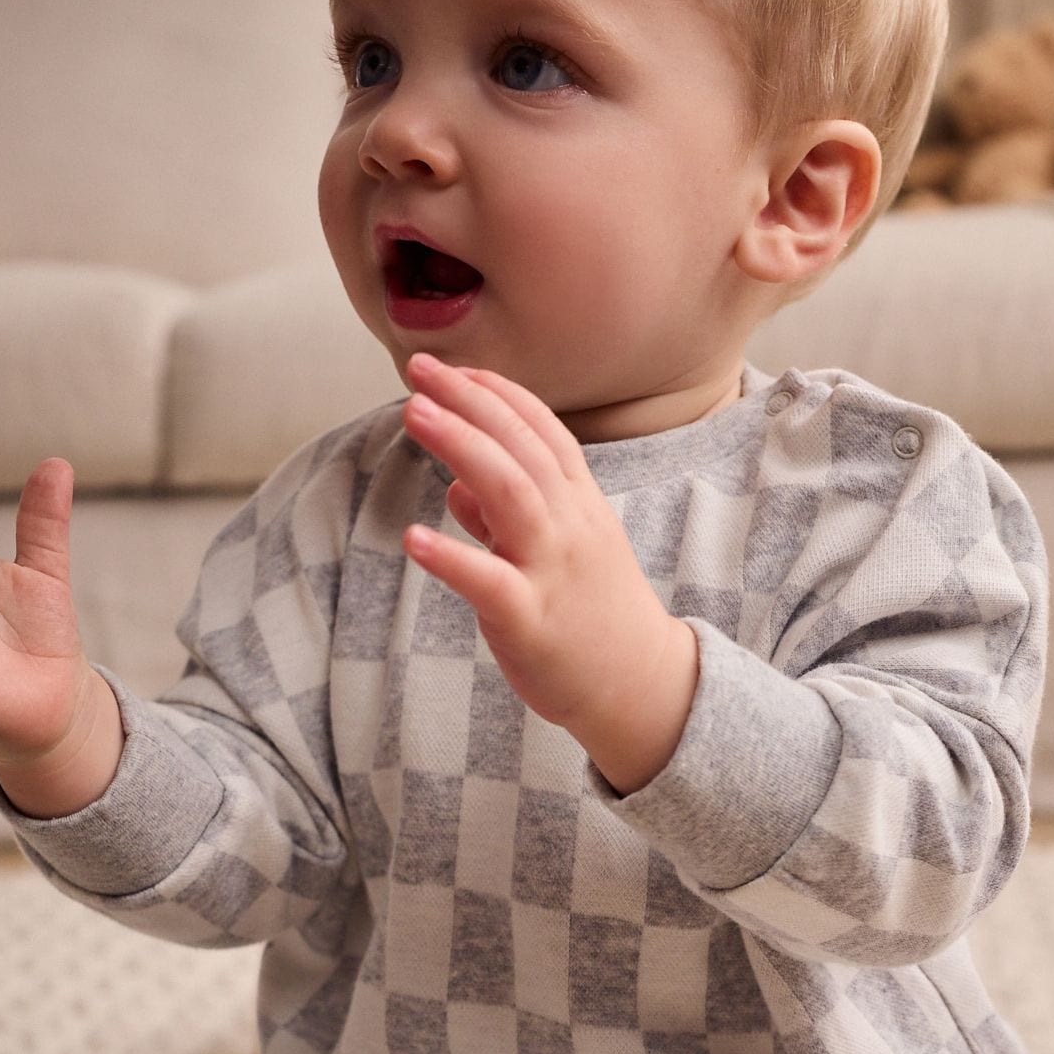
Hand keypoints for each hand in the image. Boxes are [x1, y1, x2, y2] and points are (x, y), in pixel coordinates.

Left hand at [398, 353, 697, 791]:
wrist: (641, 685)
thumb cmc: (593, 614)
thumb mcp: (562, 550)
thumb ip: (508, 515)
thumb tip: (459, 486)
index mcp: (579, 503)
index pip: (540, 428)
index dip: (496, 392)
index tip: (453, 368)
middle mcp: (570, 524)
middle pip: (519, 446)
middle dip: (468, 402)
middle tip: (418, 371)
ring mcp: (552, 569)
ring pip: (509, 492)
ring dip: (459, 446)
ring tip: (412, 414)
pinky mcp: (531, 619)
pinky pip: (488, 581)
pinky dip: (450, 557)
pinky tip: (412, 539)